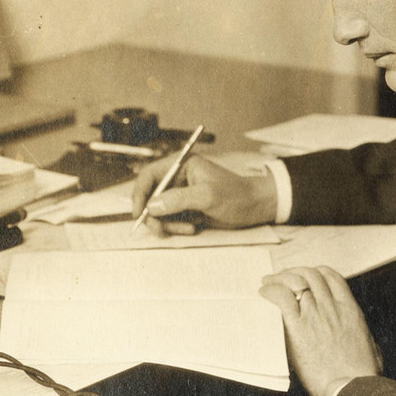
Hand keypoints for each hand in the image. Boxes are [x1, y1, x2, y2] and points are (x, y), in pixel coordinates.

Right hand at [131, 154, 277, 234]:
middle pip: (150, 197)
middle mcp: (178, 178)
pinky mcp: (186, 209)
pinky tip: (195, 228)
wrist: (255, 208)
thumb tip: (152, 205)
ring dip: (169, 225)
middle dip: (155, 216)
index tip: (140, 213)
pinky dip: (177, 228)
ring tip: (189, 228)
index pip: (149, 175)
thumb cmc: (236, 196)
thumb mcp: (208, 196)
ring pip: (159, 212)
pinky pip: (170, 221)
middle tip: (162, 230)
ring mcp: (181, 195)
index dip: (140, 193)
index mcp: (181, 165)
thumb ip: (179, 199)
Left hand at [259, 266, 381, 395]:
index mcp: (350, 310)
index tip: (304, 276)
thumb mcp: (371, 348)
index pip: (331, 277)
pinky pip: (282, 298)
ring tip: (269, 282)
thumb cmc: (362, 376)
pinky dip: (271, 291)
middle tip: (282, 277)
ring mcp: (315, 315)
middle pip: (310, 274)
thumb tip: (365, 341)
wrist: (352, 388)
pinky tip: (264, 293)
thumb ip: (363, 338)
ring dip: (279, 278)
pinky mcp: (299, 328)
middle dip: (294, 271)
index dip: (315, 271)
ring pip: (295, 281)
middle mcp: (332, 307)